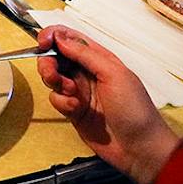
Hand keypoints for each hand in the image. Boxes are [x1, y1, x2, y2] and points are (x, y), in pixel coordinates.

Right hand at [37, 26, 177, 183]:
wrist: (139, 147)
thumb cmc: (134, 109)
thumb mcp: (113, 74)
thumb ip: (85, 54)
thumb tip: (60, 37)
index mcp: (99, 58)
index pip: (71, 38)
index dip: (54, 35)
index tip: (43, 42)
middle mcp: (87, 72)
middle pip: (56, 56)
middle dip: (48, 61)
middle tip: (51, 73)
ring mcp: (79, 91)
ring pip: (53, 77)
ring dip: (55, 82)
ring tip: (69, 92)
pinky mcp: (73, 110)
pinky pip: (56, 99)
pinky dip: (61, 102)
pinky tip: (75, 109)